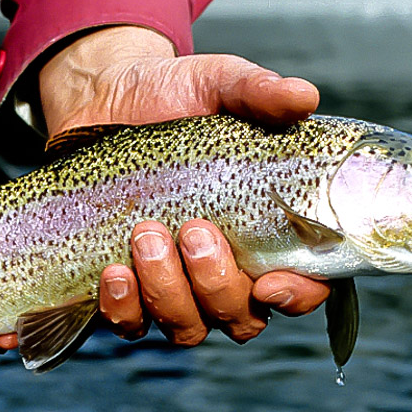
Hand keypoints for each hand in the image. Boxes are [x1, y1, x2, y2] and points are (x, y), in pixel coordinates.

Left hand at [39, 27, 328, 344]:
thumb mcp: (219, 84)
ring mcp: (176, 286)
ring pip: (187, 327)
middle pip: (241, 317)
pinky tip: (113, 271)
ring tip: (145, 234)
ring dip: (168, 293)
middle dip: (217, 284)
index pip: (304, 286)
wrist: (107, 97)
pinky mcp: (128, 288)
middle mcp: (227, 269)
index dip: (296, 297)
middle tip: (194, 230)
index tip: (269, 283)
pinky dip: (124, 306)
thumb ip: (260, 93)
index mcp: (268, 230)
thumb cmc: (176, 94)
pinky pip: (130, 323)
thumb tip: (302, 97)